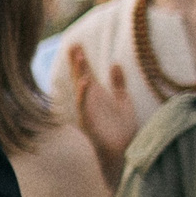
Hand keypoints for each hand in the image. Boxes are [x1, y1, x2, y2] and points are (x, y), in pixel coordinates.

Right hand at [68, 44, 139, 188]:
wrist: (122, 152)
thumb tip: (115, 64)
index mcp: (97, 96)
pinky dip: (83, 94)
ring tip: (79, 56)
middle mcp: (90, 102)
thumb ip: (118, 84)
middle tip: (72, 45)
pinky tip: (85, 82)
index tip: (77, 44)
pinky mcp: (89, 121)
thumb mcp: (123, 101)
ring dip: (79, 73)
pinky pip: (84, 105)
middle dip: (76, 62)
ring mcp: (88, 111)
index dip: (82, 60)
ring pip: (81, 88)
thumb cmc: (121, 130)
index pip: (87, 73)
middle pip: (81, 77)